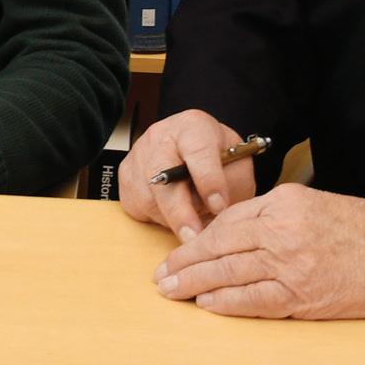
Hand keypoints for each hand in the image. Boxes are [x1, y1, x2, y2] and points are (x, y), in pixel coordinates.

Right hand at [118, 108, 257, 239]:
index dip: (209, 182)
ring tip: (193, 221)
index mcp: (193, 126)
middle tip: (195, 237)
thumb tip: (218, 211)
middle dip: (181, 212)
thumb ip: (233, 184)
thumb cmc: (218, 159)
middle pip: (163, 177)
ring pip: (150, 197)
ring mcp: (139, 155)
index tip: (219, 206)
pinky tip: (175, 212)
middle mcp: (160, 136)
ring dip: (173, 219)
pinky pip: (138, 206)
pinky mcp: (126, 176)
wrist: (194, 152)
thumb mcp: (238, 165)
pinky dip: (158, 218)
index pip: (199, 152)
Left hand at [153, 184, 364, 319]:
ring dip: (196, 285)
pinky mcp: (303, 297)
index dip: (198, 239)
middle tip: (161, 276)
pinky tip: (208, 304)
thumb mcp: (315, 204)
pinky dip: (227, 303)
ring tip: (172, 292)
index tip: (177, 250)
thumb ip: (274, 216)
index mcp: (284, 204)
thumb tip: (233, 233)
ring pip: (230, 275)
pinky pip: (254, 300)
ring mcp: (292, 267)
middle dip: (185, 263)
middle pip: (219, 248)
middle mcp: (283, 232)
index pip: (226, 221)